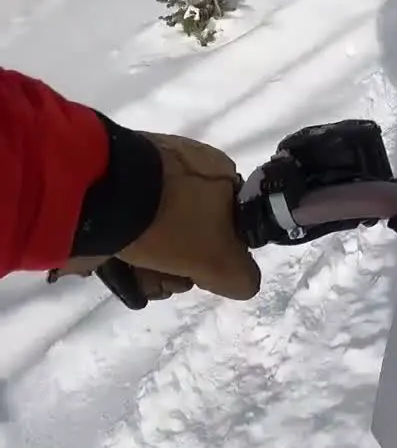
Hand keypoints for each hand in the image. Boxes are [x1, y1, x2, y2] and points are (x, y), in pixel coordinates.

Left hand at [115, 132, 261, 299]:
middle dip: (178, 266)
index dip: (216, 255)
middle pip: (191, 232)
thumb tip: (242, 282)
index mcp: (222, 172)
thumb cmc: (173, 221)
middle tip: (162, 280)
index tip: (197, 273)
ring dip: (149, 263)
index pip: (230, 223)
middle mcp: (189, 165)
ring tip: (133, 276)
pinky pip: (126, 220)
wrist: (102, 193)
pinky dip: (123, 244)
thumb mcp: (221, 260)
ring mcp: (148, 169)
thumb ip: (241, 276)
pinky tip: (115, 262)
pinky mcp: (111, 178)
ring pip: (157, 230)